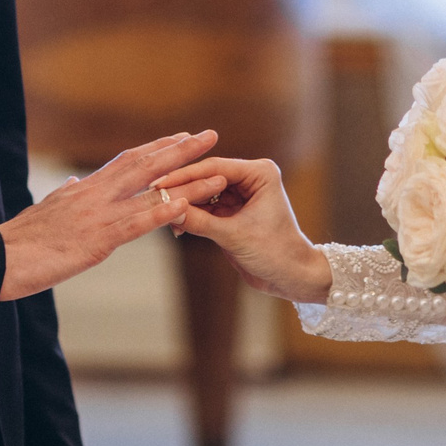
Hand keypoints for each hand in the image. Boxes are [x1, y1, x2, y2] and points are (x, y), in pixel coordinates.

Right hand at [0, 132, 223, 301]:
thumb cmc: (19, 240)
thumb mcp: (45, 210)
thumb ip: (63, 196)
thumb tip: (71, 185)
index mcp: (85, 189)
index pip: (128, 160)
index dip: (157, 148)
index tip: (181, 137)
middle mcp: (96, 193)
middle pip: (147, 165)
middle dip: (181, 150)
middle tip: (210, 135)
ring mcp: (98, 215)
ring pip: (151, 192)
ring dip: (188, 183)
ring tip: (216, 173)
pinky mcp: (97, 240)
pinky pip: (137, 224)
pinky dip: (163, 214)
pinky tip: (186, 206)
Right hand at [152, 156, 330, 304]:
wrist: (290, 277)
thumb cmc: (275, 252)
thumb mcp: (234, 236)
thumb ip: (200, 221)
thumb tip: (169, 209)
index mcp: (259, 173)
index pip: (215, 168)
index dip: (186, 175)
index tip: (161, 182)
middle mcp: (250, 179)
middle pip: (207, 179)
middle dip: (183, 190)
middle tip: (155, 196)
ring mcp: (241, 195)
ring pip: (204, 194)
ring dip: (186, 204)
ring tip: (162, 212)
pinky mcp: (233, 212)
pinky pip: (206, 209)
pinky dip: (192, 216)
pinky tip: (175, 225)